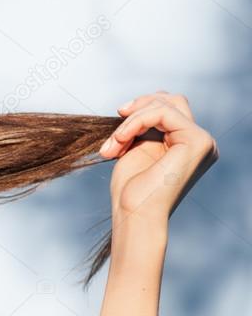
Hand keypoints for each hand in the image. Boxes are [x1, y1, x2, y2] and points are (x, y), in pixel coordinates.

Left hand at [99, 91, 218, 233]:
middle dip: (139, 107)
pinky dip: (136, 122)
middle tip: (116, 123)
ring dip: (131, 120)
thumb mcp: (135, 149)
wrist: (134, 215)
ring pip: (166, 104)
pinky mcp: (197, 141)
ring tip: (114, 144)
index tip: (115, 126)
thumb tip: (135, 106)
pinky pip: (163, 113)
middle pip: (172, 101)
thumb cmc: (131, 190)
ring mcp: (201, 141)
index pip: (167, 109)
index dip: (139, 111)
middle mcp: (199, 142)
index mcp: (185, 144)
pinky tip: (121, 140)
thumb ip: (142, 128)